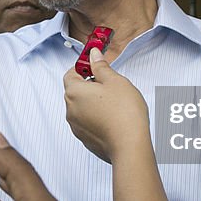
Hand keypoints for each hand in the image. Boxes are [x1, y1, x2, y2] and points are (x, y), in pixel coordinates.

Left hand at [63, 48, 150, 162]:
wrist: (129, 146)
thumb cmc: (124, 112)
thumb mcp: (115, 81)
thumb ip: (101, 66)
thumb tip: (93, 55)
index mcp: (74, 92)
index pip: (70, 73)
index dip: (83, 67)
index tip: (95, 65)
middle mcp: (70, 110)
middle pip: (75, 91)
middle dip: (90, 85)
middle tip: (110, 84)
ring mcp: (77, 127)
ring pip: (82, 108)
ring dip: (94, 102)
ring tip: (115, 103)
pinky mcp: (86, 139)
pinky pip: (88, 123)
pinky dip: (97, 118)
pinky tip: (114, 118)